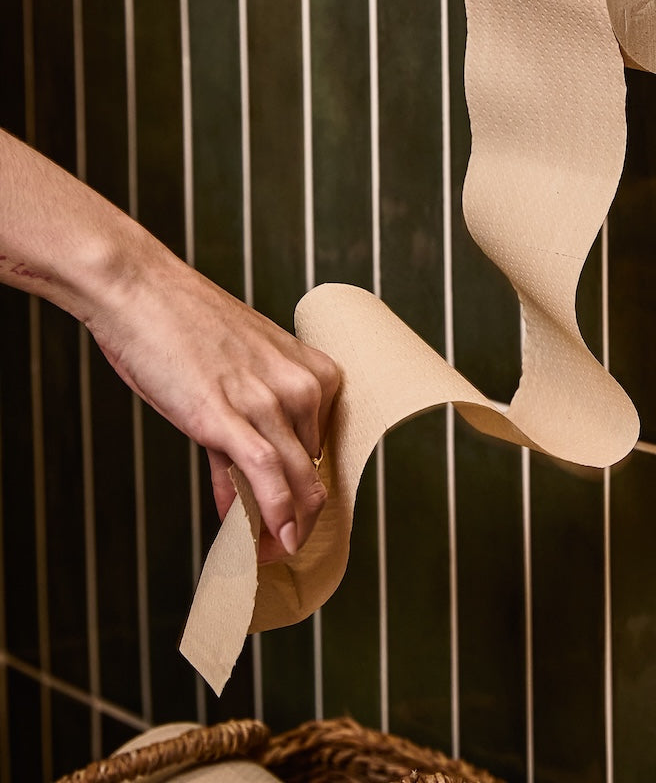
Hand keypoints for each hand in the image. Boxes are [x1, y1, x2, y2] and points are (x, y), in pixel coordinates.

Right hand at [84, 239, 338, 562]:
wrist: (140, 290)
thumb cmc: (184, 330)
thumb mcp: (234, 379)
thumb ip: (242, 441)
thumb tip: (243, 496)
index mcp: (316, 373)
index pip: (324, 449)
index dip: (308, 492)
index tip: (296, 521)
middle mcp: (303, 387)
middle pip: (316, 472)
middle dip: (301, 519)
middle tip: (282, 548)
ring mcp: (270, 400)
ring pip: (299, 481)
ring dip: (288, 528)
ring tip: (273, 555)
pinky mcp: (229, 414)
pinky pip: (266, 476)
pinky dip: (272, 516)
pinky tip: (267, 543)